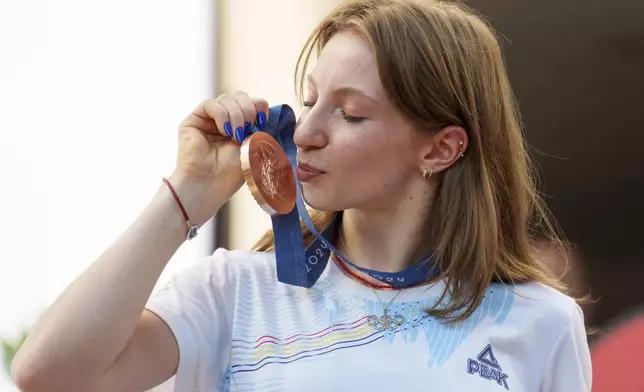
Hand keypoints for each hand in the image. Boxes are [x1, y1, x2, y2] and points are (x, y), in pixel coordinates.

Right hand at [172, 91, 268, 223]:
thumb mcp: (254, 144)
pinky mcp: (193, 120)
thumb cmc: (233, 172)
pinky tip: (224, 131)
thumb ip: (259, 125)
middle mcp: (224, 121)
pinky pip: (210, 103)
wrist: (211, 184)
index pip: (251, 102)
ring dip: (236, 115)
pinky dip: (221, 114)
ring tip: (235, 135)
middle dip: (248, 109)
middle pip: (239, 96)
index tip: (262, 122)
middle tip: (248, 129)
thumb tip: (263, 106)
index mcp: (239, 126)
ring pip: (226, 98)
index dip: (258, 106)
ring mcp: (208, 120)